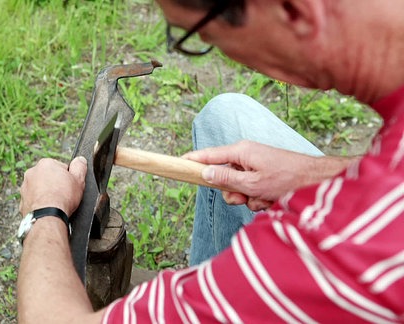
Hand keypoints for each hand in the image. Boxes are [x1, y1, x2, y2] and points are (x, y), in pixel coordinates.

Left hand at [20, 157, 86, 216]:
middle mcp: (32, 173)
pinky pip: (34, 201)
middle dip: (55, 185)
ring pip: (39, 189)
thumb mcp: (78, 179)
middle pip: (48, 177)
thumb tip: (80, 160)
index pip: (60, 168)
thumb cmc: (63, 197)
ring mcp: (25, 187)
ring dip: (46, 194)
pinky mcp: (22, 201)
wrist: (47, 216)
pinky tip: (47, 209)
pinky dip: (39, 204)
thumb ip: (80, 166)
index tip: (70, 186)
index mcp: (46, 164)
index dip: (67, 178)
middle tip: (64, 195)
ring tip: (55, 204)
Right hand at [183, 141, 348, 210]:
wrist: (318, 181)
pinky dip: (259, 197)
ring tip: (264, 198)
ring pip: (238, 186)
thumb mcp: (251, 182)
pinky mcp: (264, 174)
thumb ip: (226, 178)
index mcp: (240, 151)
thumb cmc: (287, 178)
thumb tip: (205, 172)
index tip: (178, 163)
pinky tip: (272, 198)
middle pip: (223, 176)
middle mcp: (246, 155)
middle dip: (231, 191)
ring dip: (248, 197)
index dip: (192, 160)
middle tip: (242, 197)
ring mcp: (256, 165)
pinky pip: (251, 189)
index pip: (208, 155)